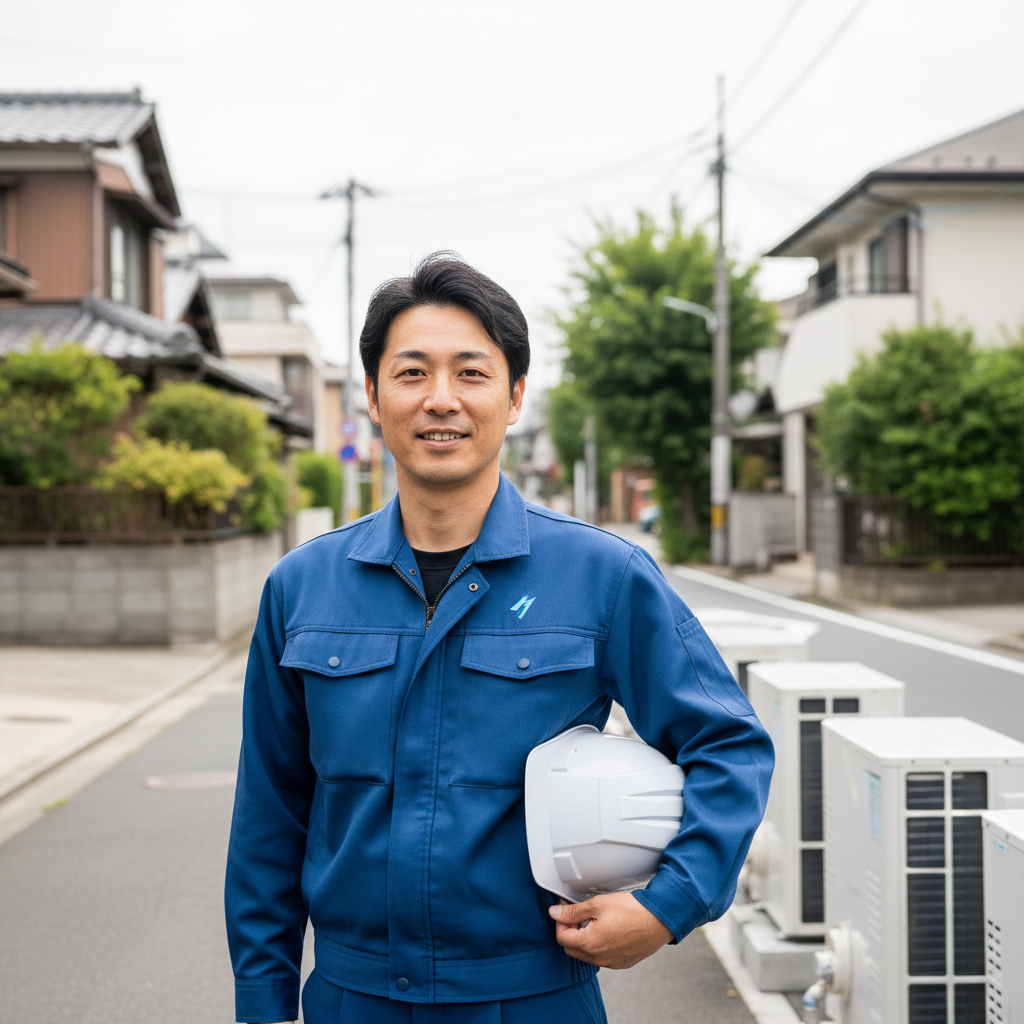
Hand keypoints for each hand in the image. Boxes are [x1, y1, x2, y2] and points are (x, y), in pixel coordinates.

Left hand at [548, 892, 672, 968]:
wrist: (660, 920)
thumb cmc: (632, 910)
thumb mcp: (598, 904)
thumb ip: (573, 911)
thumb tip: (555, 913)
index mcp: (591, 944)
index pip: (562, 938)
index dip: (561, 922)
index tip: (566, 912)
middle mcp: (600, 958)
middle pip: (572, 949)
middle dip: (570, 932)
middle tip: (579, 916)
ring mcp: (611, 963)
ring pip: (586, 955)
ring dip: (584, 940)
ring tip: (595, 921)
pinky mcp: (622, 963)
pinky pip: (601, 958)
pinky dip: (598, 946)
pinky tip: (607, 930)